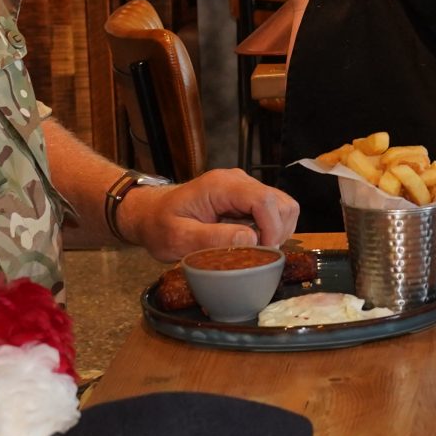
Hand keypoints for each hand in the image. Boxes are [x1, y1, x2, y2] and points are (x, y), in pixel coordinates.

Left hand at [117, 168, 299, 260]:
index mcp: (220, 186)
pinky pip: (274, 212)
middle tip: (257, 254)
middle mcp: (237, 181)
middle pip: (281, 202)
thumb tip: (249, 239)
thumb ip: (210, 238)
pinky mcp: (247, 198)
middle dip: (277, 232)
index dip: (272, 228)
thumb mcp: (178, 238)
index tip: (263, 253)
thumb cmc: (160, 226)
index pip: (264, 200)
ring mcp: (244, 188)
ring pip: (283, 207)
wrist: (151, 214)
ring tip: (254, 249)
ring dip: (277, 232)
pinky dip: (272, 230)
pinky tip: (252, 242)